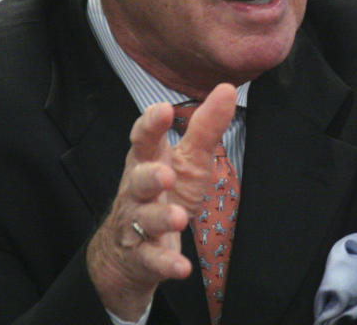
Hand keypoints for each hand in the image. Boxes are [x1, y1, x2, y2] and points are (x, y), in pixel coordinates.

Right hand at [86, 83, 236, 319]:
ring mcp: (138, 223)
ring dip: (160, 218)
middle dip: (150, 176)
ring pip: (144, 218)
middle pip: (138, 179)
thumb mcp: (188, 159)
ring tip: (178, 217)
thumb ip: (205, 127)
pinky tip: (181, 267)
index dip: (149, 125)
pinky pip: (152, 259)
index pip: (142, 139)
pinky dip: (166, 263)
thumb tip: (227, 89)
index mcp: (147, 161)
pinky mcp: (143, 255)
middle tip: (166, 174)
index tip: (162, 110)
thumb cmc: (163, 192)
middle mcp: (137, 190)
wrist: (129, 251)